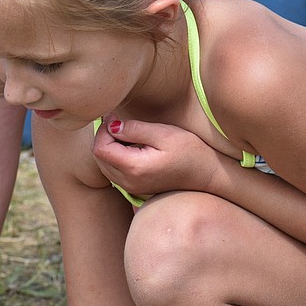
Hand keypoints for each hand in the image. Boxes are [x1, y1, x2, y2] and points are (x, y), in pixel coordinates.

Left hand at [91, 116, 218, 197]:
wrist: (207, 175)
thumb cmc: (190, 152)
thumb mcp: (163, 134)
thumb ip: (134, 129)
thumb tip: (110, 124)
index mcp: (133, 168)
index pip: (100, 148)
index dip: (103, 130)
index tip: (117, 117)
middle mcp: (128, 182)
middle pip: (98, 157)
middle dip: (104, 137)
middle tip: (122, 123)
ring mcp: (130, 188)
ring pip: (103, 165)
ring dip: (110, 147)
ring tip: (129, 134)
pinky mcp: (134, 188)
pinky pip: (113, 171)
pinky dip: (116, 157)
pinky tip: (133, 147)